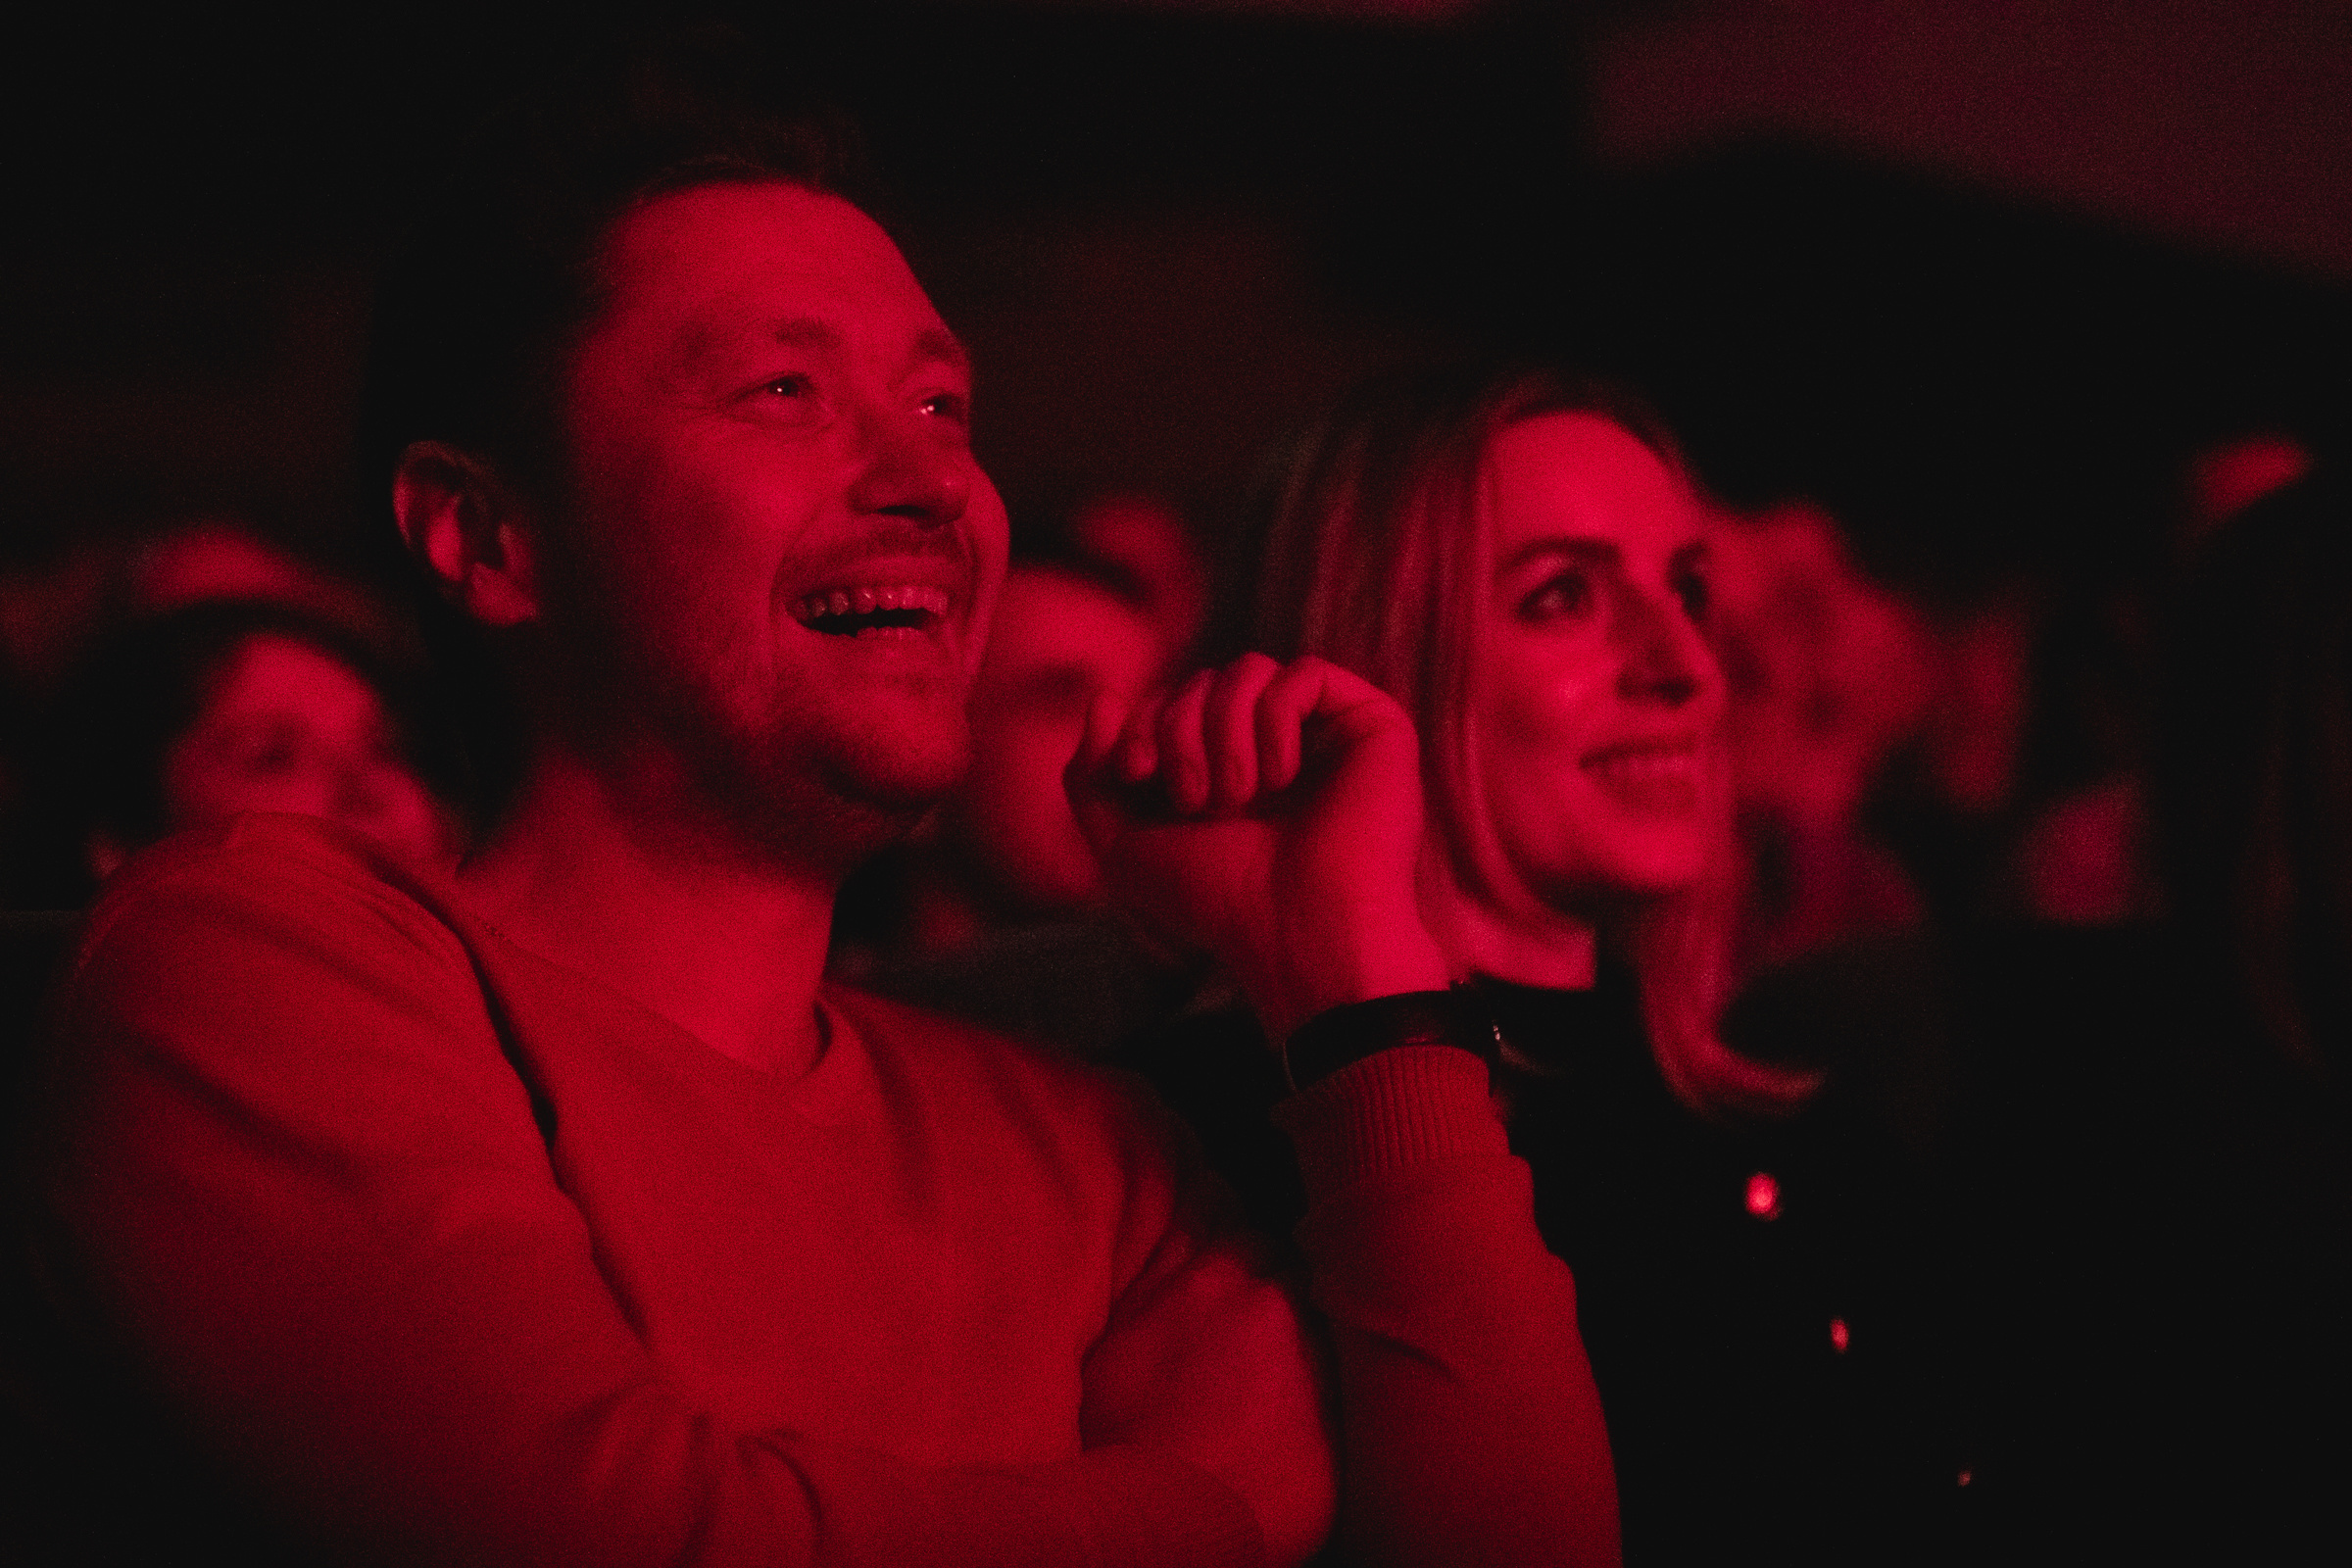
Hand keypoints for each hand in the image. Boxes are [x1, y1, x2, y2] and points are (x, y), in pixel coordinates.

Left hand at [1068, 654, 1450, 1042]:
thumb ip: (1091, 776)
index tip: (1136, 773)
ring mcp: (1325, 734)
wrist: (1298, 932)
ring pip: (1248, 670)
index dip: (1140, 723)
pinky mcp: (1372, 726)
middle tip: (1198, 802)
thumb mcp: (1123, 849)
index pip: (1169, 703)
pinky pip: (1305, 673)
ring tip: (1239, 797)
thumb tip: (1106, 698)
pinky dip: (1275, 718)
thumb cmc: (1218, 901)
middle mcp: (1274, 748)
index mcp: (1222, 770)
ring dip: (1223, 731)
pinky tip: (1282, 777)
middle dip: (1179, 732)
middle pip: (1201, 682)